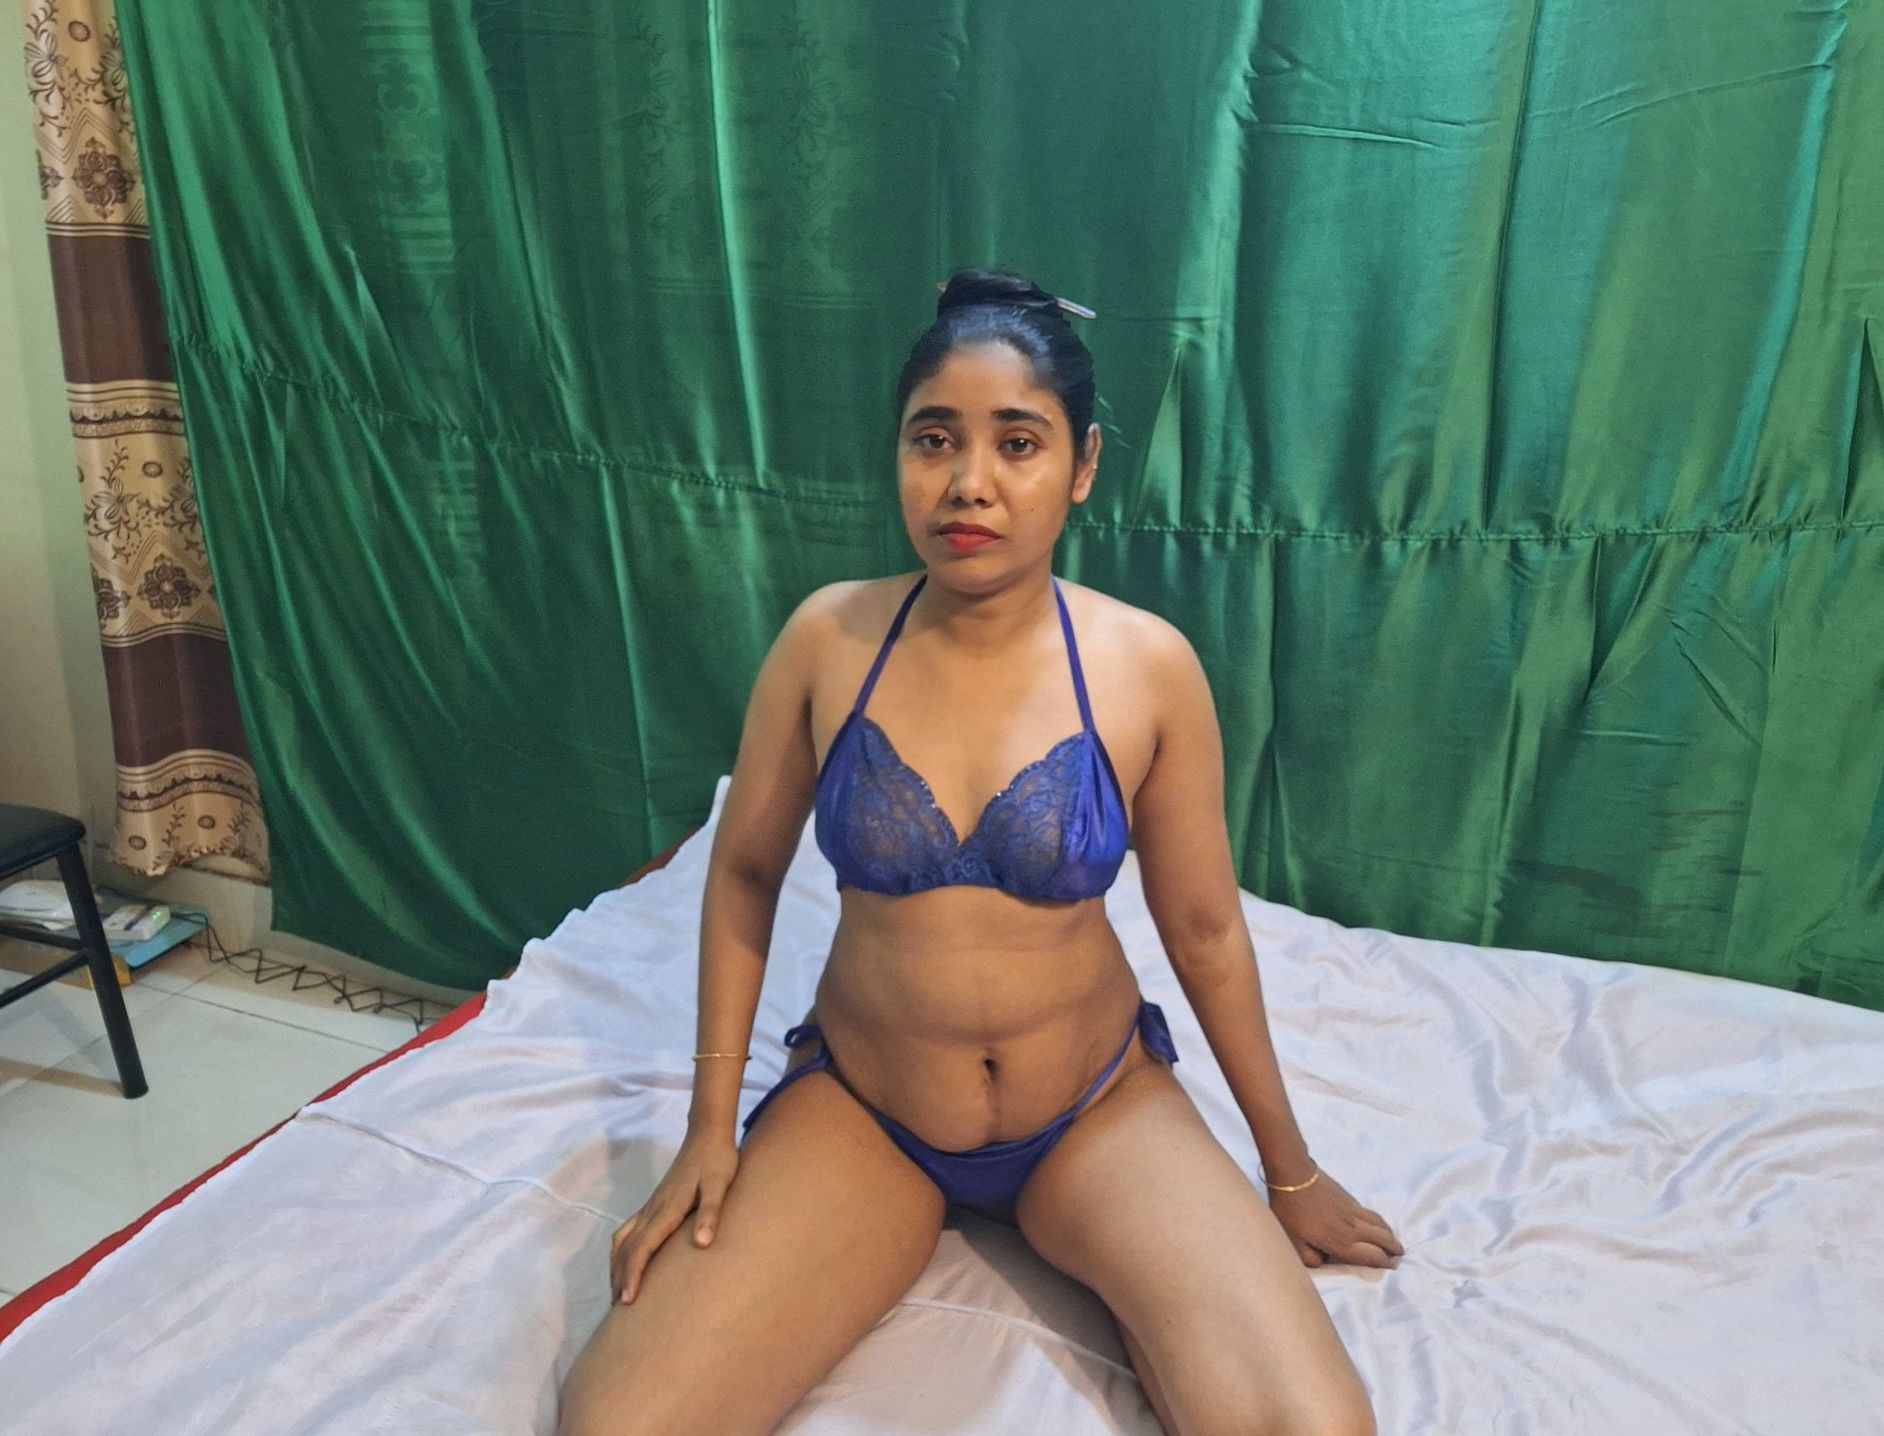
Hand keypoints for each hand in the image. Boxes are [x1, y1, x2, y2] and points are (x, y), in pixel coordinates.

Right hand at [609, 1131, 740, 1304]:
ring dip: (617, 1266)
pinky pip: (628, 1232)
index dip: (633, 1275)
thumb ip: (710, 1212)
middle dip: (620, 1279)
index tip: (627, 1301)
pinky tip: (627, 1262)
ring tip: (618, 1292)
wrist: (707, 1135)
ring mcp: (651, 1206)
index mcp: (667, 1210)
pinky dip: (622, 1251)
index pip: (642, 1247)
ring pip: (623, 1240)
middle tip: (618, 1311)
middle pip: (626, 1249)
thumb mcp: (720, 1185)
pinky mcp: (654, 1203)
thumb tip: (701, 1243)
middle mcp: (653, 1210)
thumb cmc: (717, 1161)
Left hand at [1265, 1166, 1403, 1268]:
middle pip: (1382, 1239)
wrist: (1294, 1174)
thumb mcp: (1294, 1242)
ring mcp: (1353, 1210)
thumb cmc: (1290, 1211)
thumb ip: (1311, 1258)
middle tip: (1399, 1255)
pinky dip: (1379, 1221)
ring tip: (1393, 1241)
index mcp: (1341, 1241)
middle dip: (1393, 1248)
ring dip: (1389, 1234)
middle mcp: (1353, 1227)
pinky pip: (1370, 1213)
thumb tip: (1324, 1261)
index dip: (1383, 1263)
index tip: (1391, 1267)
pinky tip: (1376, 1223)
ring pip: (1379, 1224)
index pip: (1371, 1256)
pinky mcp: (1349, 1198)